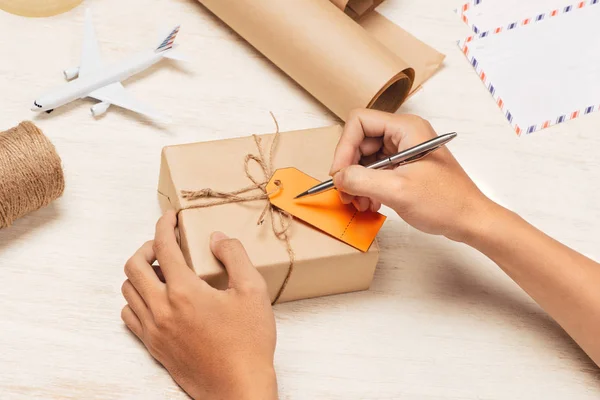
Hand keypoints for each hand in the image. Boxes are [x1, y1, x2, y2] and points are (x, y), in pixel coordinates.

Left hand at [120, 211, 277, 399]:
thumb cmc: (248, 342)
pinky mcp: (154, 346)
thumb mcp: (254, 291)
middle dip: (148, 246)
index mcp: (184, 291)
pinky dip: (136, 299)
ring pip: (127, 290)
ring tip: (162, 271)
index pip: (163, 246)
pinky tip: (157, 299)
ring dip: (139, 273)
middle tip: (166, 245)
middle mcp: (161, 309)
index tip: (171, 217)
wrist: (238, 387)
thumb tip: (216, 238)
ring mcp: (154, 330)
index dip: (165, 225)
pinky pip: (129, 316)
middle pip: (133, 265)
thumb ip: (235, 256)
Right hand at [330, 109, 492, 242]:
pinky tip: (370, 204)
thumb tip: (338, 178)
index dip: (344, 147)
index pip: (359, 122)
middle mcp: (404, 135)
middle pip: (359, 141)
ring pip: (365, 158)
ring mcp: (404, 151)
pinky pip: (375, 171)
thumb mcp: (397, 190)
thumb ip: (362, 180)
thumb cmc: (445, 203)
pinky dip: (367, 187)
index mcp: (406, 128)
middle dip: (349, 169)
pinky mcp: (404, 167)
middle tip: (345, 194)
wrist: (470, 221)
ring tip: (359, 203)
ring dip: (357, 181)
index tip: (339, 175)